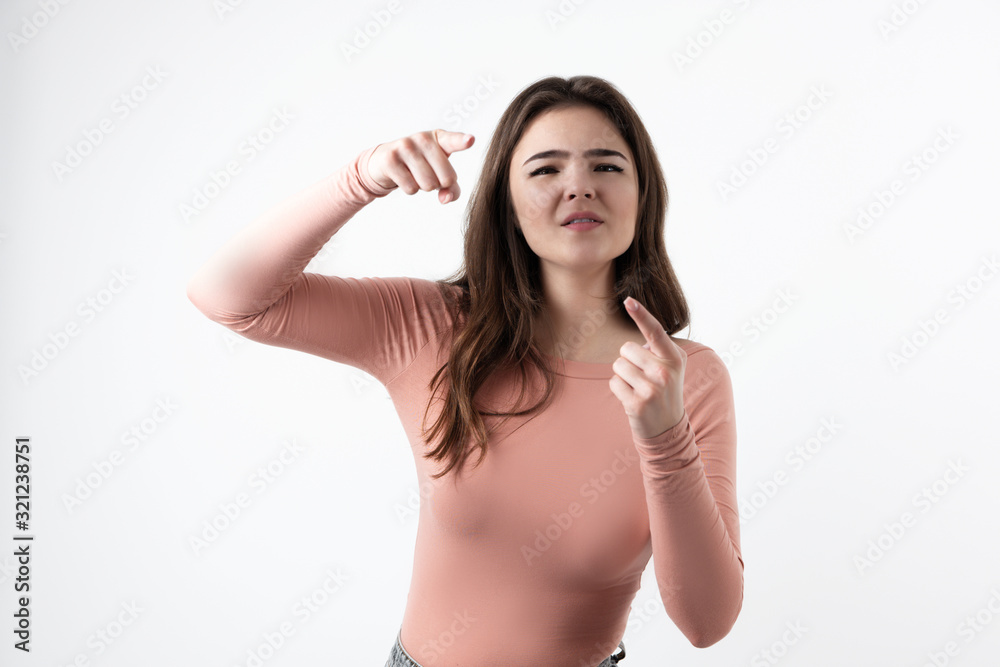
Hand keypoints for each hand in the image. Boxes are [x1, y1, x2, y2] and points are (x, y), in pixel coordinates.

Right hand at [367, 129, 474, 203]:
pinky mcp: (391, 159)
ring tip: (414, 174)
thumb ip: (451, 187)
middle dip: (438, 184)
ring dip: (422, 187)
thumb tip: (445, 198)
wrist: (384, 162)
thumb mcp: (439, 172)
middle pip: (445, 178)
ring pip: (427, 184)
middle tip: (427, 174)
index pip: (453, 141)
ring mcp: (405, 146)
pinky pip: (411, 188)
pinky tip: (403, 176)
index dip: (462, 142)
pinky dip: (409, 189)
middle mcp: (422, 138)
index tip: (470, 140)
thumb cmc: (418, 165)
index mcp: (438, 138)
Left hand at [609, 296, 687, 439]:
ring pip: (618, 365)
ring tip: (638, 388)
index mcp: (675, 358)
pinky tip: (632, 399)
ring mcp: (652, 388)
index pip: (655, 331)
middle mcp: (665, 371)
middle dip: (628, 360)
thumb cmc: (665, 391)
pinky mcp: (637, 403)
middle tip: (642, 378)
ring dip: (622, 376)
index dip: (641, 314)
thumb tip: (639, 320)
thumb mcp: (671, 367)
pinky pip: (614, 383)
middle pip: (626, 349)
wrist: (668, 428)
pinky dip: (618, 389)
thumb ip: (659, 348)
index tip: (628, 300)